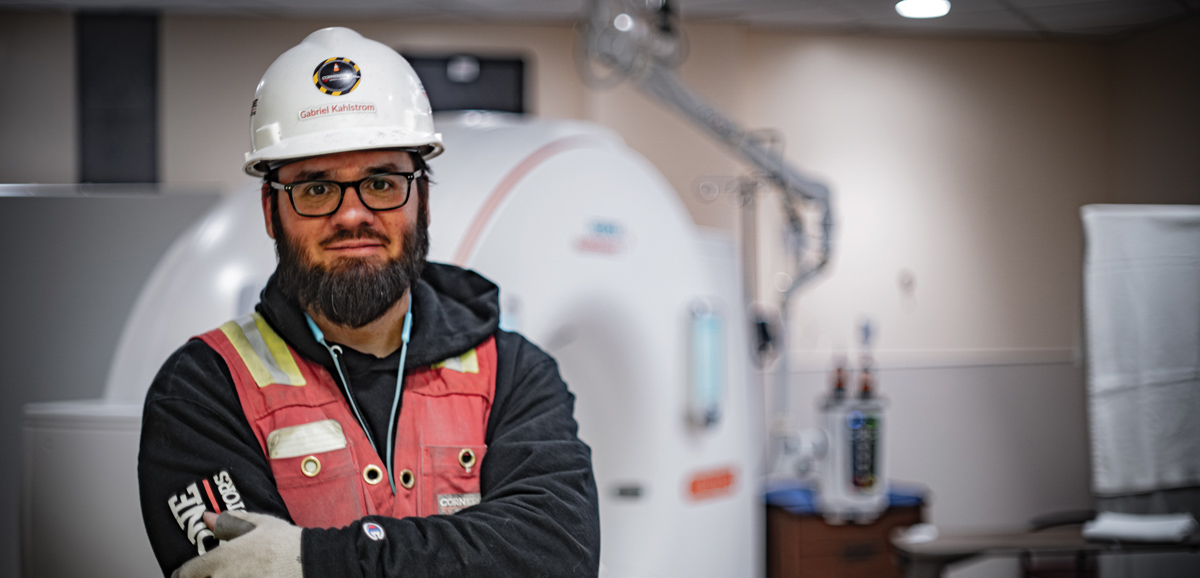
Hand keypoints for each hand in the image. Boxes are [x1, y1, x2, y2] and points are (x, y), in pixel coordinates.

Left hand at [172, 511, 301, 577]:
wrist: (311, 564)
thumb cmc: (286, 543)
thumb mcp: (260, 524)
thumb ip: (229, 522)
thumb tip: (207, 517)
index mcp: (221, 559)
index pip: (186, 573)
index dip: (184, 574)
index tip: (186, 575)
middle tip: (222, 572)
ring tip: (240, 574)